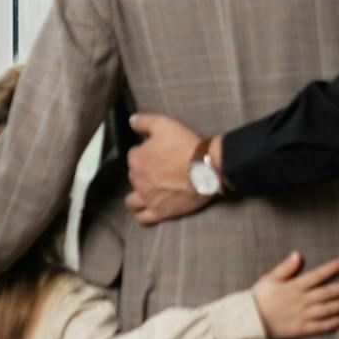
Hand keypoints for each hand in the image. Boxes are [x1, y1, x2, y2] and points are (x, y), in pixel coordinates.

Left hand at [128, 112, 211, 226]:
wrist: (206, 168)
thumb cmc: (186, 145)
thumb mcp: (164, 124)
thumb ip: (144, 121)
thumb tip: (131, 120)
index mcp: (137, 158)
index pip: (134, 155)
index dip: (145, 152)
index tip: (157, 152)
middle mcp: (138, 180)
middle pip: (133, 176)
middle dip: (142, 173)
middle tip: (159, 169)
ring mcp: (148, 198)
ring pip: (132, 201)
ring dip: (136, 195)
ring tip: (147, 191)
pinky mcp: (159, 212)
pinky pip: (143, 218)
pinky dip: (142, 215)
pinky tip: (146, 210)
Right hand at [251, 251, 338, 338]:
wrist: (249, 321)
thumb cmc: (258, 298)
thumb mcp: (269, 278)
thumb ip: (285, 268)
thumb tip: (298, 255)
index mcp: (295, 287)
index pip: (317, 275)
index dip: (331, 269)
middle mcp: (302, 301)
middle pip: (327, 293)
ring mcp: (303, 316)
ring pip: (327, 309)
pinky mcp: (301, 330)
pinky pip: (319, 327)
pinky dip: (331, 324)